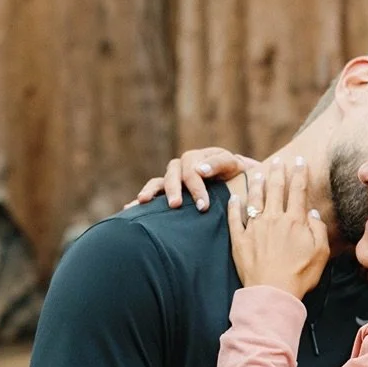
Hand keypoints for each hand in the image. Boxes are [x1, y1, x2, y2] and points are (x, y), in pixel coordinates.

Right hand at [124, 147, 257, 210]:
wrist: (238, 181)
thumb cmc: (238, 175)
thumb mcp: (234, 166)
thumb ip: (220, 163)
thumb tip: (199, 170)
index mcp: (199, 157)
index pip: (193, 170)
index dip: (196, 187)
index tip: (203, 206)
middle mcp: (184, 165)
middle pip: (173, 174)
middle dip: (173, 190)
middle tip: (176, 205)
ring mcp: (174, 177)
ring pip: (159, 181)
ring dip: (152, 191)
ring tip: (144, 202)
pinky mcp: (168, 189)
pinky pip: (153, 192)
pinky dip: (142, 198)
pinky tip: (128, 209)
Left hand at [229, 158, 328, 298]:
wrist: (273, 292)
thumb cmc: (300, 274)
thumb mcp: (320, 252)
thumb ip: (318, 229)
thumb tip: (312, 212)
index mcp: (294, 220)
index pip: (297, 190)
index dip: (299, 173)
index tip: (299, 161)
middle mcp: (274, 219)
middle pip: (275, 188)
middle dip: (277, 171)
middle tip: (278, 160)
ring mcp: (255, 228)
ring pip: (255, 198)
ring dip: (256, 183)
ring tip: (256, 172)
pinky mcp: (240, 240)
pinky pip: (235, 219)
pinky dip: (234, 207)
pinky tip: (234, 198)